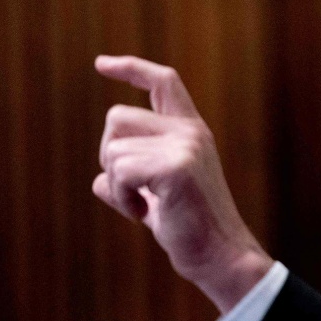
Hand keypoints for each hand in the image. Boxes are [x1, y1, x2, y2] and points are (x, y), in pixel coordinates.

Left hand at [94, 55, 272, 312]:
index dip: (130, 68)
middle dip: (109, 155)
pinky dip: (121, 198)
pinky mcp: (176, 167)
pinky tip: (143, 214)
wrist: (220, 256)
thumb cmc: (190, 230)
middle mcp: (190, 131)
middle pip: (118, 117)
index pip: (163, 82)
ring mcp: (186, 146)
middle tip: (132, 191)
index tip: (101, 64)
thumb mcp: (159, 198)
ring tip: (142, 207)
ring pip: (114, 149)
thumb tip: (100, 182)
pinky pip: (120, 171)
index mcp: (191, 130)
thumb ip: (135, 180)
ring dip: (117, 186)